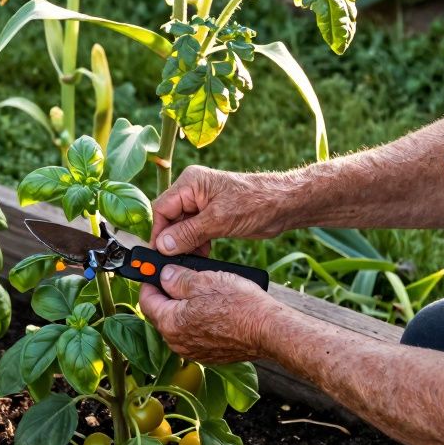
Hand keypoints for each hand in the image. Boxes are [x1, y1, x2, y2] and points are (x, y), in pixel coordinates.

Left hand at [139, 265, 280, 363]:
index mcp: (170, 324)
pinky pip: (194, 335)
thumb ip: (177, 278)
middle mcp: (177, 342)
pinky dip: (197, 322)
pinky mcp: (209, 355)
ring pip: (178, 325)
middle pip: (161, 314)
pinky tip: (212, 309)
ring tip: (200, 292)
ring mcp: (193, 351)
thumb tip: (164, 275)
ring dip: (182, 309)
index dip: (149, 283)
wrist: (268, 329)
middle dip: (166, 296)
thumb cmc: (239, 304)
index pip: (146, 301)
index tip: (154, 273)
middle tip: (179, 278)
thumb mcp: (204, 280)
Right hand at [151, 165, 290, 256]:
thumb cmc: (256, 203)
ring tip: (192, 259)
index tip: (158, 254)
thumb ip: (188, 233)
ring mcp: (202, 203)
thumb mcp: (219, 221)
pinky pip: (194, 230)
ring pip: (181, 227)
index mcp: (190, 183)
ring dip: (184, 244)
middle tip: (175, 261)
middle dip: (172, 240)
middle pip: (169, 218)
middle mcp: (192, 190)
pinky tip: (203, 254)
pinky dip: (195, 243)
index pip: (162, 208)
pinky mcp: (211, 215)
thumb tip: (163, 245)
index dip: (159, 232)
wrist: (284, 204)